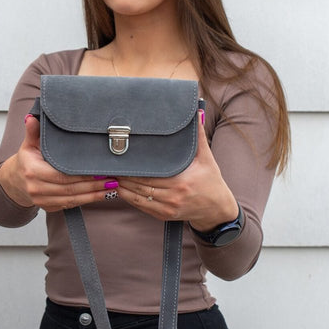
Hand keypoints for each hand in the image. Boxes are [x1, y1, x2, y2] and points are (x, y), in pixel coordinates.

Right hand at [0, 114, 112, 211]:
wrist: (15, 181)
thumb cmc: (26, 160)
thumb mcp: (28, 144)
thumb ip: (33, 132)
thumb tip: (32, 118)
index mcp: (33, 171)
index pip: (61, 175)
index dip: (81, 175)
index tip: (99, 170)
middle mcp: (36, 188)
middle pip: (70, 188)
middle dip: (92, 185)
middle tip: (111, 178)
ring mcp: (41, 200)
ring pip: (72, 199)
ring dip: (93, 194)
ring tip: (111, 187)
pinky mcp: (48, 207)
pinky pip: (70, 205)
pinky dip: (86, 200)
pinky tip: (100, 195)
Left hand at [116, 109, 238, 227]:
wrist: (217, 208)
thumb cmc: (211, 180)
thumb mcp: (206, 157)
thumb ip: (198, 136)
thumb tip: (196, 113)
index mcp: (181, 181)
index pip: (149, 174)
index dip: (132, 168)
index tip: (122, 159)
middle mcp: (173, 196)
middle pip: (139, 185)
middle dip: (123, 176)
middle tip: (111, 166)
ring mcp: (167, 208)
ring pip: (137, 197)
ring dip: (122, 187)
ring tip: (111, 176)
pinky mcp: (163, 215)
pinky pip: (141, 206)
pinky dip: (129, 198)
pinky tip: (121, 188)